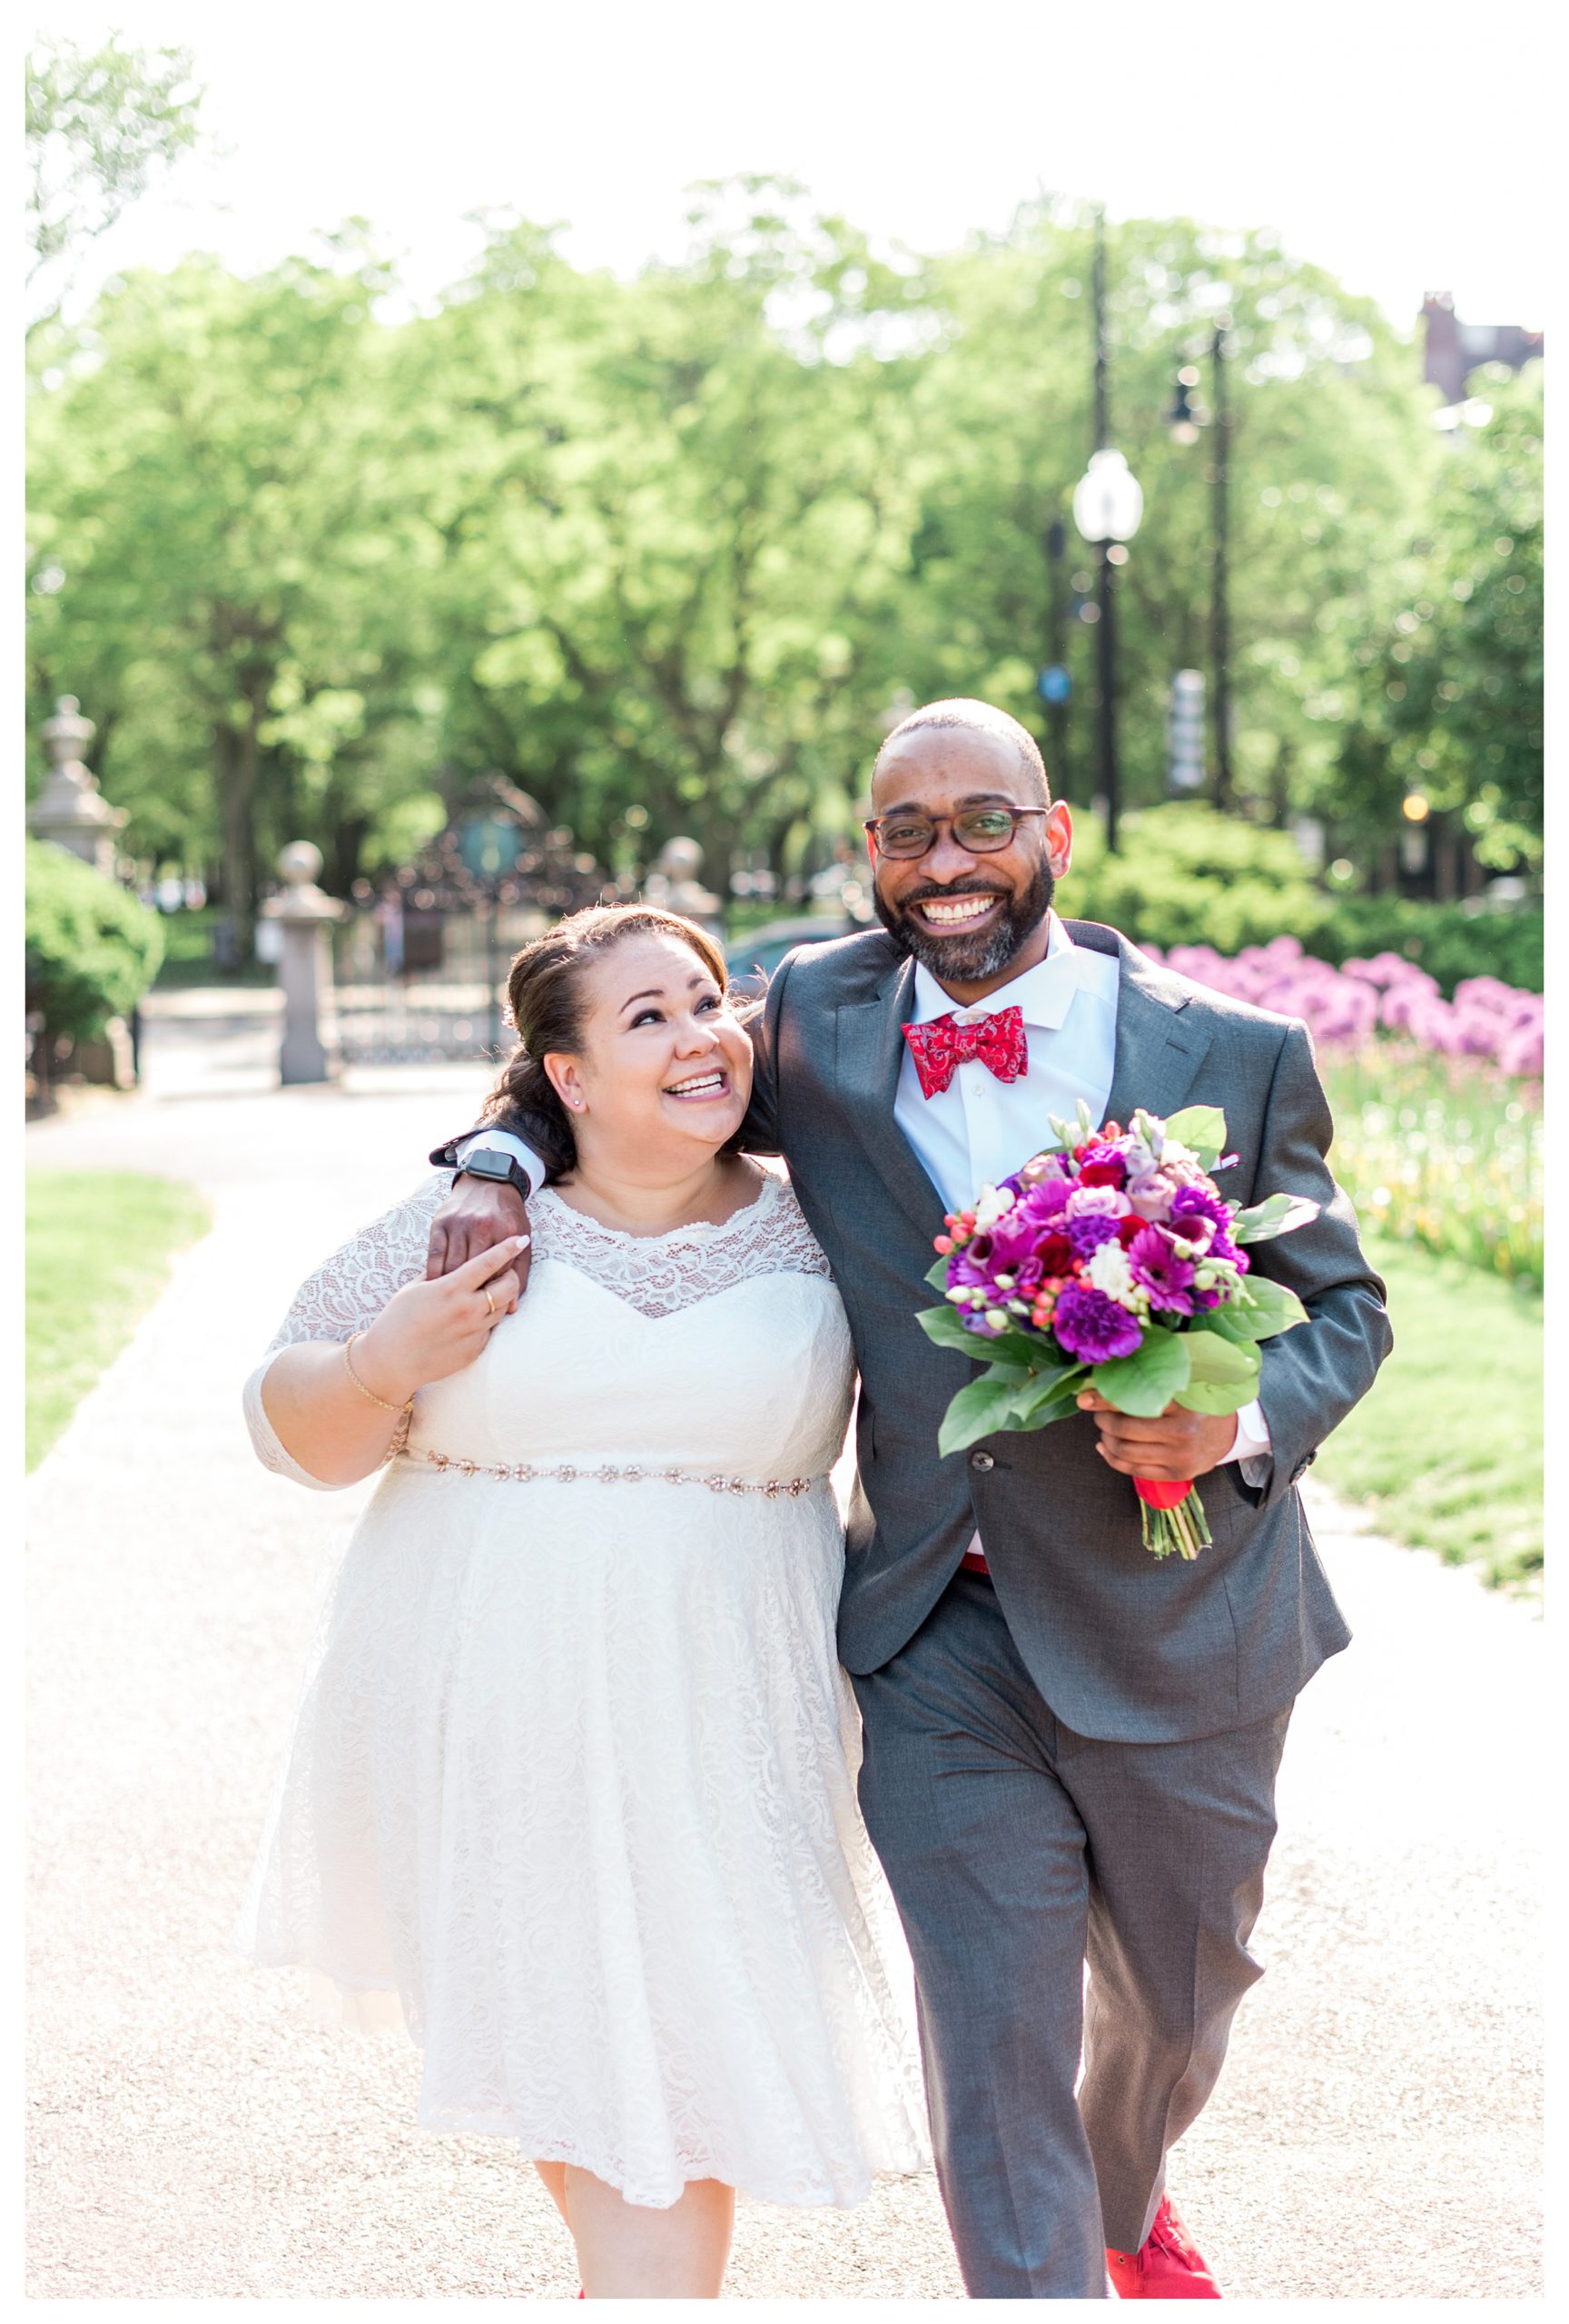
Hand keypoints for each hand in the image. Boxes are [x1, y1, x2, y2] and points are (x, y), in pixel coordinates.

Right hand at [358, 1236, 525, 1399]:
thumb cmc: (397, 1320)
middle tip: (505, 1273)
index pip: (488, 1263)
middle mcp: (467, 1309)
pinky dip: (487, 1319)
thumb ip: (439, 1272)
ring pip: (503, 1308)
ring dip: (501, 1297)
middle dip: (512, 1275)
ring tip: (487, 1294)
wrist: (392, 1361)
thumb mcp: (415, 1288)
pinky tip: (472, 1318)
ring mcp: (473, 1331)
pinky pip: (491, 1329)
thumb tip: (456, 1261)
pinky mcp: (475, 1349)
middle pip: (508, 1286)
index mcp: (450, 1289)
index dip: (507, 1248)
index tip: (520, 1239)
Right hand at [427, 1173, 530, 1300]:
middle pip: (473, 1272)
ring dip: (450, 1286)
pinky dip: (434, 1273)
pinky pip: (435, 1255)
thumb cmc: (507, 1216)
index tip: (485, 1306)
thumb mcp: (521, 1238)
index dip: (491, 1294)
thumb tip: (513, 1308)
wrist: (488, 1180)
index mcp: (505, 1231)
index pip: (497, 1273)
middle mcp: (481, 1226)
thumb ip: (519, 1274)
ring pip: (452, 1265)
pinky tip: (436, 1286)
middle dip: (469, 1293)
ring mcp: (459, 1223)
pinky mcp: (440, 1222)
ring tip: (449, 1303)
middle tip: (464, 1310)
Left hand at [1074, 1389, 1235, 1482]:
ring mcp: (1180, 1458)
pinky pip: (1133, 1471)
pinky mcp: (1176, 1475)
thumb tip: (1104, 1378)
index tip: (1084, 1398)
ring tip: (1105, 1428)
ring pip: (1125, 1451)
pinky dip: (1112, 1458)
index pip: (1134, 1402)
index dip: (1104, 1400)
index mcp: (1184, 1406)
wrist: (1230, 1432)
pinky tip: (1105, 1446)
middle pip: (1124, 1429)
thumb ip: (1152, 1383)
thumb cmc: (1200, 1404)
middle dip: (1103, 1420)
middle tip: (1099, 1412)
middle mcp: (1182, 1434)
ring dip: (1106, 1438)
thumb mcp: (1183, 1387)